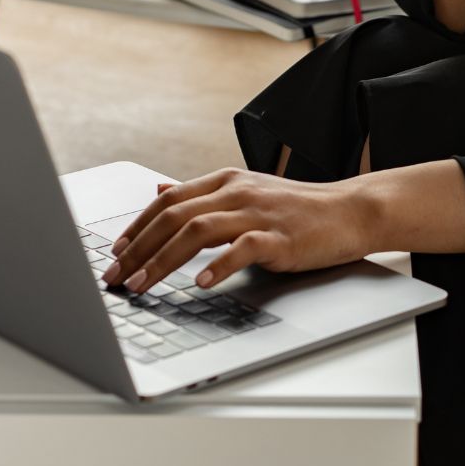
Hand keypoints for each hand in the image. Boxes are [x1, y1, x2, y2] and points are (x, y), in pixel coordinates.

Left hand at [101, 168, 368, 293]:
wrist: (348, 211)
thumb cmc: (297, 208)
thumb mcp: (245, 192)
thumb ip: (202, 194)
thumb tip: (159, 190)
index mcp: (226, 180)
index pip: (168, 200)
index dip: (137, 226)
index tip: (115, 252)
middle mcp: (237, 191)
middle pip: (175, 215)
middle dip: (139, 248)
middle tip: (116, 276)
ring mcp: (258, 212)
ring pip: (198, 230)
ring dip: (163, 260)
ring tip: (142, 285)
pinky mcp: (279, 236)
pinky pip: (241, 249)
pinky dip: (217, 266)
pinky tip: (199, 284)